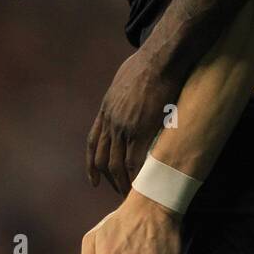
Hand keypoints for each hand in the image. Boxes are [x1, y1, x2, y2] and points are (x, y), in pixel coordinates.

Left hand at [87, 46, 179, 193]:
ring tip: (130, 195)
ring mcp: (123, 127)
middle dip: (107, 178)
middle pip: (102, 158)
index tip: (93, 180)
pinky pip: (134, 162)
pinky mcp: (140, 130)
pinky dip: (135, 178)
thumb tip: (131, 92)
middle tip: (118, 191)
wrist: (161, 58)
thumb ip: (124, 91)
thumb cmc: (150, 61)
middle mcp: (110, 120)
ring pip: (116, 164)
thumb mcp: (125, 76)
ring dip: (121, 182)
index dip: (92, 164)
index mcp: (106, 108)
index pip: (92, 142)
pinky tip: (141, 187)